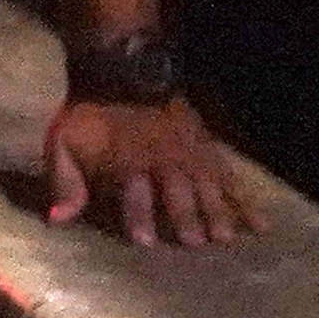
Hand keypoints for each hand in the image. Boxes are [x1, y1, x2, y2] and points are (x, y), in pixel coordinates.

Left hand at [41, 95, 257, 248]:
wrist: (124, 76)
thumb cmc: (90, 119)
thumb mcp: (63, 145)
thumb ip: (65, 183)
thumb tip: (57, 220)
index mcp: (125, 164)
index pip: (132, 192)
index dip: (138, 215)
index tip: (145, 241)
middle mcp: (162, 162)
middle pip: (175, 190)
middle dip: (184, 215)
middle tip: (194, 241)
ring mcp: (191, 157)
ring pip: (207, 186)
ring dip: (216, 212)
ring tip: (223, 238)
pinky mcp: (211, 153)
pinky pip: (233, 179)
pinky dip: (248, 202)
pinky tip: (261, 226)